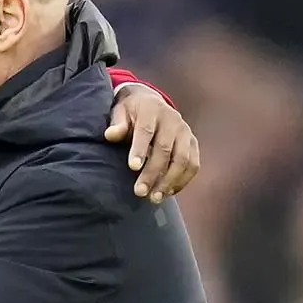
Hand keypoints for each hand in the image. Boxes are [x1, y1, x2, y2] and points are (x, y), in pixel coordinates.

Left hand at [106, 85, 199, 203]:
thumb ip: (117, 124)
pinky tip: (168, 193)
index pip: (146, 130)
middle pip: (164, 149)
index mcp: (151, 110)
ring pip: (182, 159)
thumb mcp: (120, 112)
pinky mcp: (192, 143)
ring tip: (154, 198)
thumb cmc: (131, 113)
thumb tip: (110, 135)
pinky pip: (193, 164)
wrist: (151, 103)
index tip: (132, 167)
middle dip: (152, 173)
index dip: (140, 149)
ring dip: (169, 181)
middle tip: (139, 192)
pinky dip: (183, 180)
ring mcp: (185, 132)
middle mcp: (172, 120)